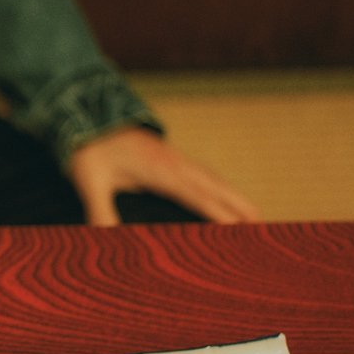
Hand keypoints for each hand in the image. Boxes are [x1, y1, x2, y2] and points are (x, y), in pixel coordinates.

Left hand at [67, 126, 259, 225]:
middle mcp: (176, 164)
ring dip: (235, 197)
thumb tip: (106, 240)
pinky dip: (220, 188)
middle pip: (218, 189)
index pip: (201, 199)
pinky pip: (204, 175)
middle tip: (266, 230)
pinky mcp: (171, 157)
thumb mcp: (90, 181)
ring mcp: (176, 159)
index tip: (244, 234)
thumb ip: (99, 211)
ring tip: (255, 217)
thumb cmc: (90, 149)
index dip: (223, 217)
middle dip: (242, 208)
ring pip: (214, 180)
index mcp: (163, 171)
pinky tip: (223, 196)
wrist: (87, 113)